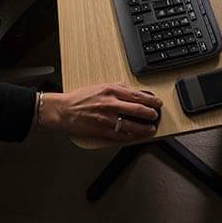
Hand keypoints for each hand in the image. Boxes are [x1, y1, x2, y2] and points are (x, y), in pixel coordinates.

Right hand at [39, 83, 162, 142]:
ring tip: (150, 129)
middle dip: (150, 114)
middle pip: (137, 110)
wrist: (64, 110)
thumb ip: (117, 87)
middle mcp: (110, 104)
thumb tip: (131, 90)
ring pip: (131, 125)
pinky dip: (130, 137)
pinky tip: (136, 136)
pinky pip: (120, 136)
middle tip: (156, 116)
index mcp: (111, 91)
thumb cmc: (80, 98)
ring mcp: (106, 119)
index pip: (137, 95)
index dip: (150, 100)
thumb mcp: (100, 86)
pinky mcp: (102, 131)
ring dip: (144, 128)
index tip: (157, 102)